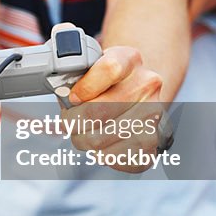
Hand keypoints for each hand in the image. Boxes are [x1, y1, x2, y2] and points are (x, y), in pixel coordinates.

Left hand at [62, 46, 164, 173]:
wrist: (137, 94)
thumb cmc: (107, 81)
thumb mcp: (93, 63)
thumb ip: (75, 66)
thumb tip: (63, 74)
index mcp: (130, 59)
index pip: (109, 69)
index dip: (84, 87)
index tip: (72, 97)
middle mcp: (147, 85)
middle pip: (99, 111)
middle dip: (73, 121)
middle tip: (68, 121)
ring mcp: (153, 115)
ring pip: (101, 138)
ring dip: (82, 140)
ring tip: (81, 133)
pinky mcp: (151, 142)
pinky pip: (114, 157)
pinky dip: (99, 154)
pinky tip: (100, 143)